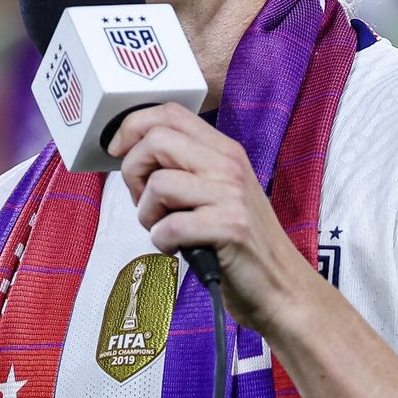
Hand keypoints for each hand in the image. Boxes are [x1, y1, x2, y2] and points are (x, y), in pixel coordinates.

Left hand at [108, 102, 323, 333]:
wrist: (279, 285)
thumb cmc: (236, 241)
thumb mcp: (214, 191)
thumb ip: (181, 167)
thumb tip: (128, 154)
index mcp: (223, 150)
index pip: (169, 112)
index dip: (132, 127)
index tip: (118, 152)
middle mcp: (229, 165)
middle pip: (156, 140)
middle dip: (132, 172)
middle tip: (145, 201)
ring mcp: (231, 195)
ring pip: (158, 184)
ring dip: (147, 214)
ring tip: (165, 229)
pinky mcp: (230, 227)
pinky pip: (169, 226)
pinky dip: (161, 241)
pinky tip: (177, 248)